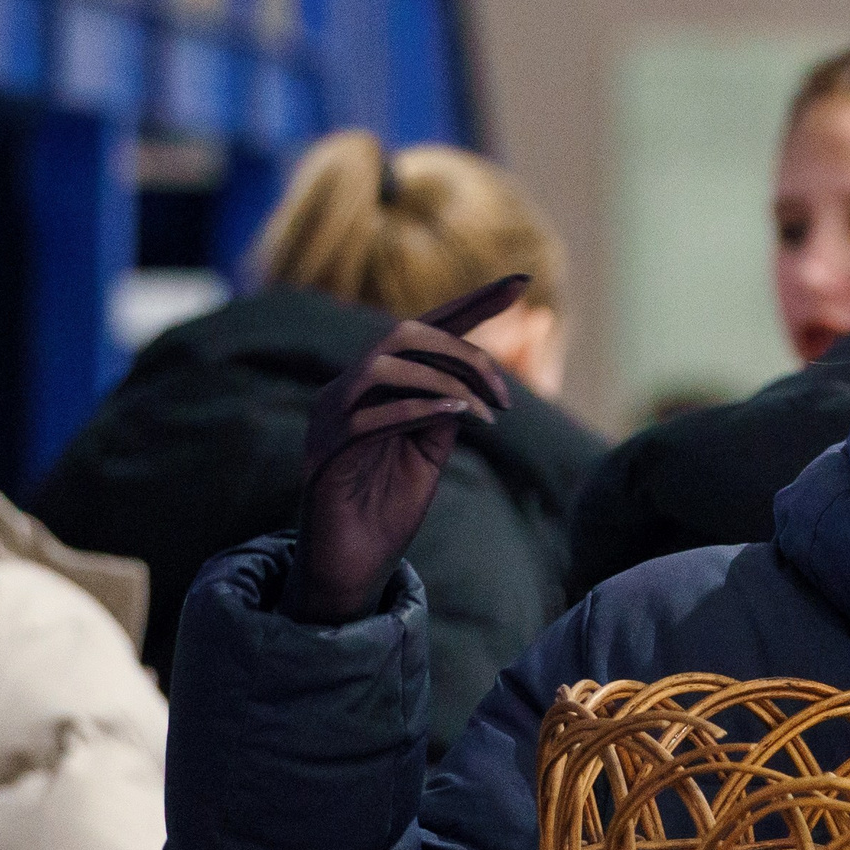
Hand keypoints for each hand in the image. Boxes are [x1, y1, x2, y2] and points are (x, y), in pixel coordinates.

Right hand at [283, 276, 525, 624]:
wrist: (351, 569)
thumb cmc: (386, 510)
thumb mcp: (428, 453)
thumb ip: (443, 412)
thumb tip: (468, 382)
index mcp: (374, 386)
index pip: (424, 330)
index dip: (473, 303)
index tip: (523, 281)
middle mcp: (346, 390)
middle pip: (403, 333)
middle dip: (463, 351)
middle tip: (506, 397)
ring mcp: (330, 418)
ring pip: (384, 364)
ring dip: (445, 381)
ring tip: (487, 415)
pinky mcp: (325, 453)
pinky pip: (370, 416)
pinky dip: (418, 409)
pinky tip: (458, 417)